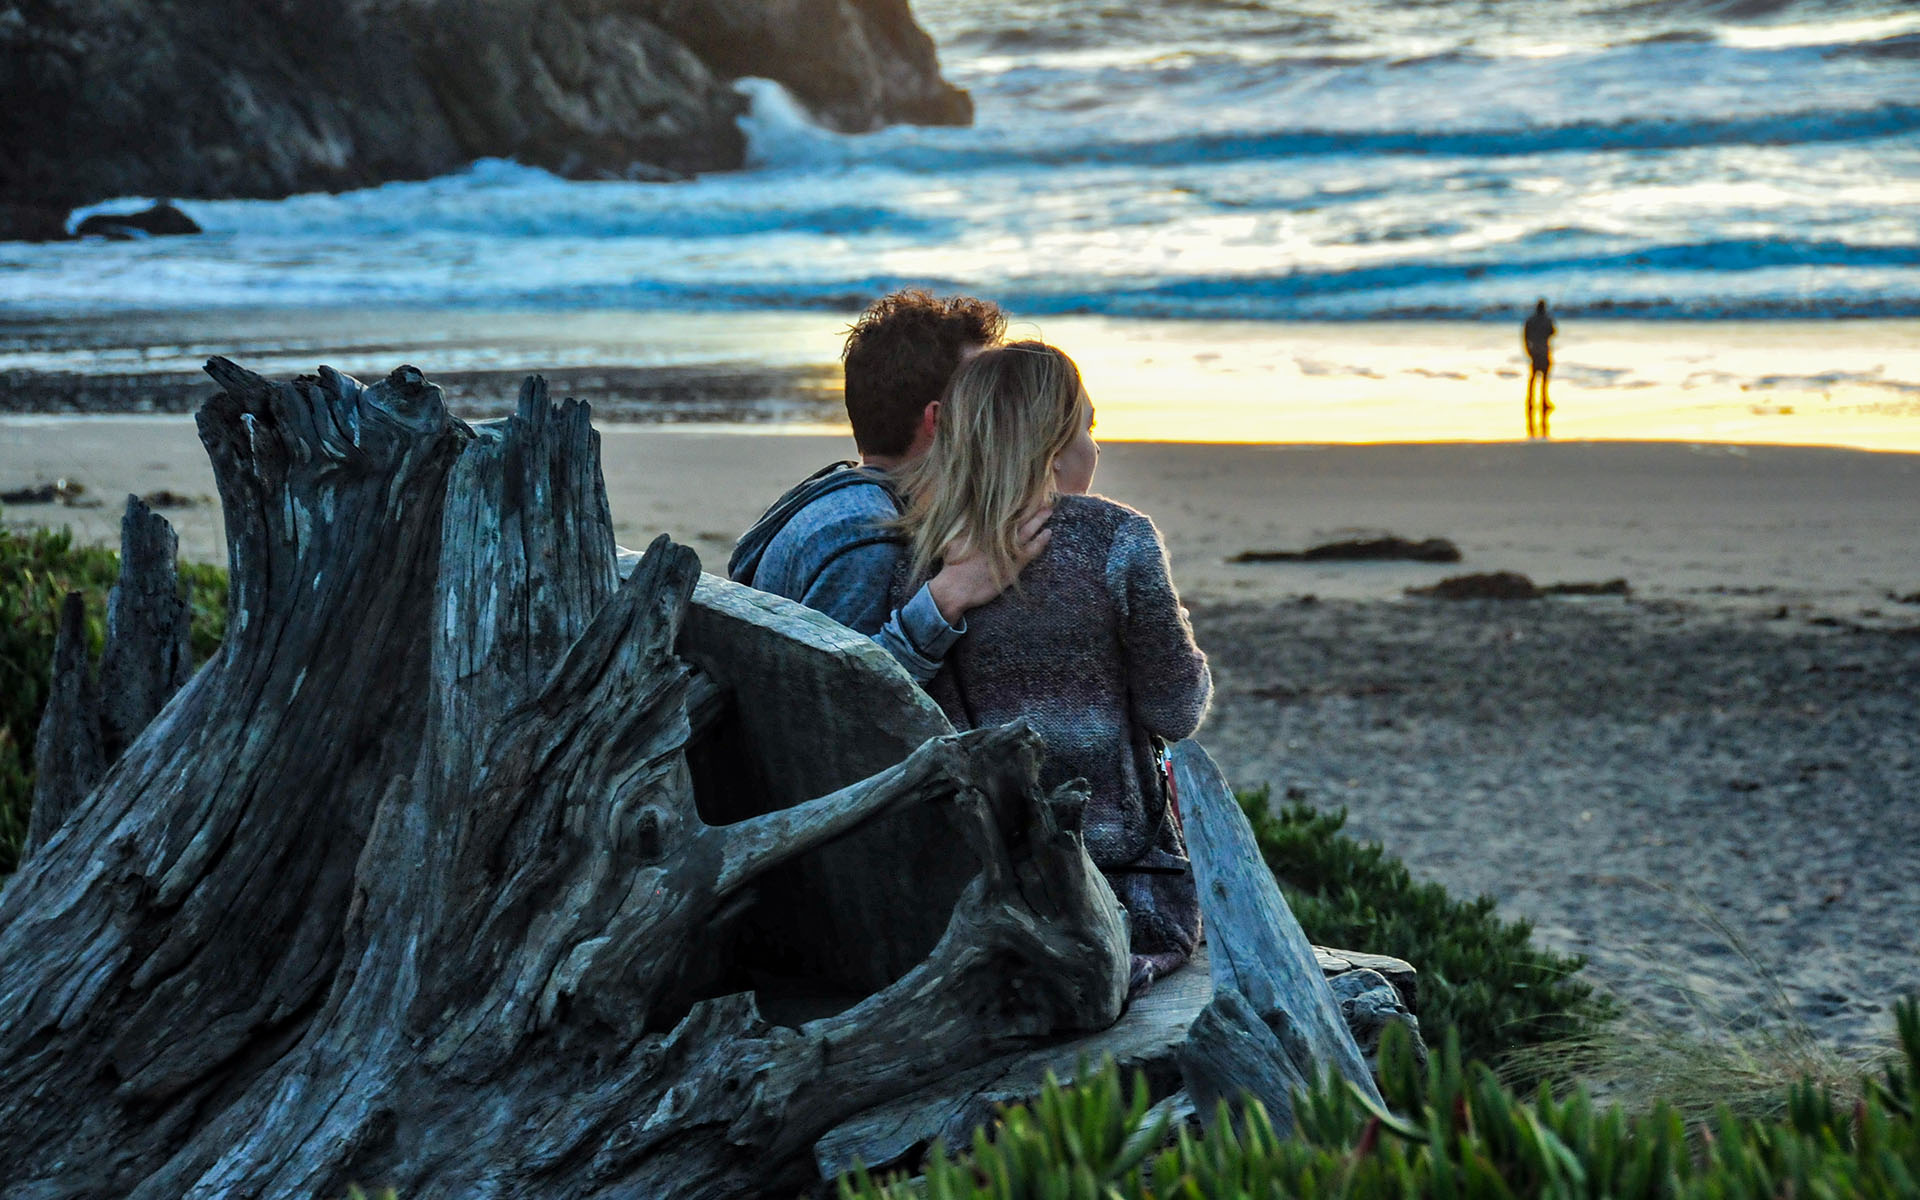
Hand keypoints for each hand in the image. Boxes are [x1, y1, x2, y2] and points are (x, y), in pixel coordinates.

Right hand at [927, 503, 1053, 623]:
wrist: (956, 588)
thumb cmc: (953, 566)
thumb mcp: (955, 540)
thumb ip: (964, 526)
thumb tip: (968, 513)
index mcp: (985, 530)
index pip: (1005, 512)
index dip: (1017, 503)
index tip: (1026, 493)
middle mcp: (997, 538)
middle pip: (1018, 518)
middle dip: (1031, 507)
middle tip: (1044, 498)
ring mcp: (1006, 551)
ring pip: (1027, 531)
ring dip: (1039, 520)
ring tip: (1049, 510)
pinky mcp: (1012, 566)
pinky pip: (1030, 551)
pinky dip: (1040, 542)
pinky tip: (1048, 533)